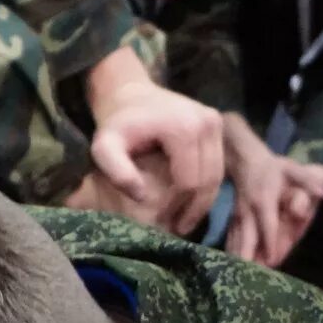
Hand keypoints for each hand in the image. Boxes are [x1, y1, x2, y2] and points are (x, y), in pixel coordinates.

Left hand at [85, 48, 223, 233]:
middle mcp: (207, 122)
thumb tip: (142, 197)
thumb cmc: (115, 124)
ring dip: (203, 200)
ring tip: (185, 220)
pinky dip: (207, 185)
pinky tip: (191, 201)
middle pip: (209, 179)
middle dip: (195, 208)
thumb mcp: (104, 148)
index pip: (190, 181)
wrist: (129, 93)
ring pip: (218, 174)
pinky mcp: (217, 123)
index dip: (178, 207)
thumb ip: (117, 172)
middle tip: (179, 229)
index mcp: (184, 128)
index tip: (164, 224)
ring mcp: (216, 121)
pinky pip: (218, 163)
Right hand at [223, 125, 322, 266]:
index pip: (267, 224)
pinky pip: (231, 238)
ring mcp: (238, 216)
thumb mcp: (292, 169)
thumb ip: (308, 180)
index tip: (272, 260)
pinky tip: (230, 267)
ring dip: (237, 259)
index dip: (269, 242)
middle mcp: (248, 211)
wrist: (243, 159)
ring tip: (236, 278)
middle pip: (246, 237)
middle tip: (249, 276)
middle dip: (247, 256)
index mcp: (264, 200)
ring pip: (236, 240)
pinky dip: (231, 253)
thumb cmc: (271, 166)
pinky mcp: (232, 219)